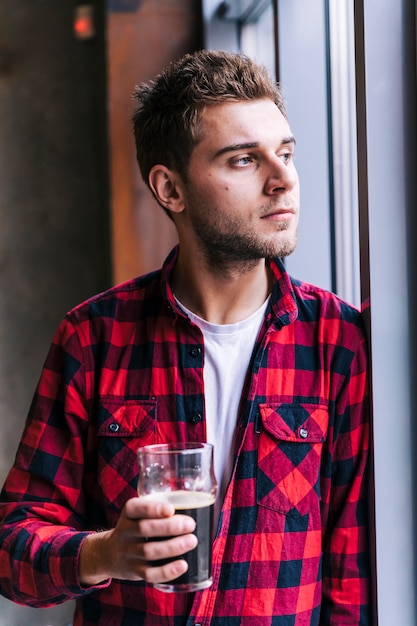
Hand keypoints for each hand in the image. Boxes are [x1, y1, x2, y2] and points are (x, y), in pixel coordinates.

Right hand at [79, 496, 196, 585]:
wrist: (110, 554)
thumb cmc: (136, 527)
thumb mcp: (139, 513)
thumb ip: (159, 507)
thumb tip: (197, 505)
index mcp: (128, 513)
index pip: (135, 508)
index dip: (152, 509)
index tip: (170, 509)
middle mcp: (125, 532)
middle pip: (145, 529)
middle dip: (169, 527)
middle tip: (190, 524)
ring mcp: (129, 553)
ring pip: (149, 551)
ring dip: (173, 547)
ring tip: (192, 541)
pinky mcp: (135, 571)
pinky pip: (150, 574)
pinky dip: (167, 571)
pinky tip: (183, 565)